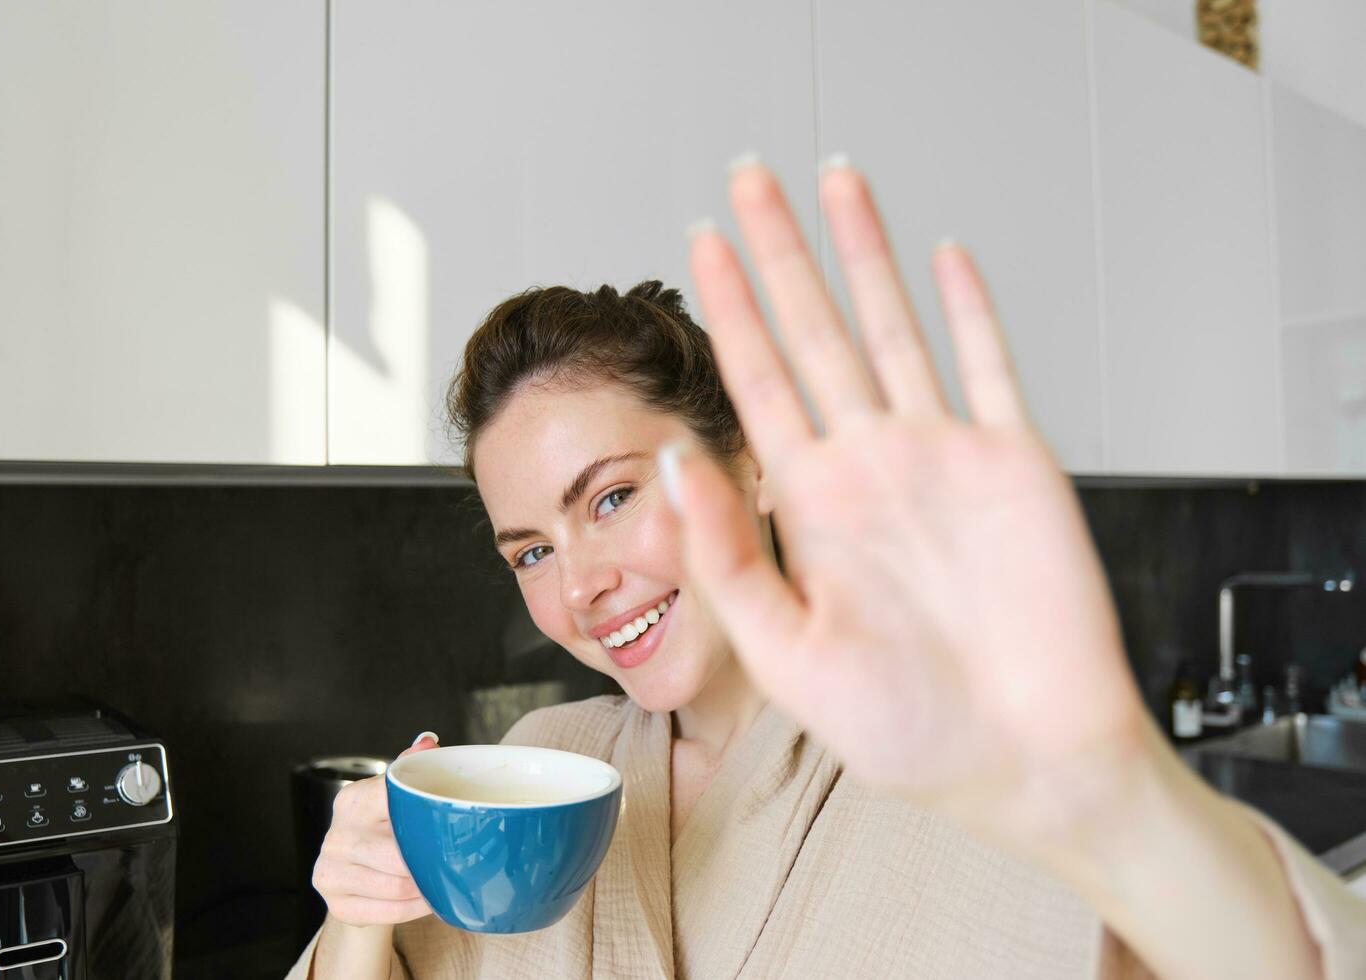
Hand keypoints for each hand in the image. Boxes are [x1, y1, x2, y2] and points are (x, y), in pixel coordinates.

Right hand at [312, 733, 437, 925]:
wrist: (351, 873)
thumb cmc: (380, 828)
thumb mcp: (392, 796)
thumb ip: (409, 769)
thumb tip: (428, 742)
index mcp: (353, 800)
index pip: (393, 803)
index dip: (424, 817)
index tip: (450, 825)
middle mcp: (336, 835)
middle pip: (396, 855)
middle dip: (428, 861)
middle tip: (456, 863)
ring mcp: (331, 870)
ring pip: (395, 886)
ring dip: (425, 888)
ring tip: (444, 882)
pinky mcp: (336, 903)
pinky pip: (388, 912)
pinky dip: (414, 909)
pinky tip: (427, 901)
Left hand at [672, 160, 1149, 847]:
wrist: (1026, 762)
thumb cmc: (911, 732)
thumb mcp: (787, 655)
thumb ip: (728, 557)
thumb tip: (671, 466)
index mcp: (810, 506)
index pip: (755, 382)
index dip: (726, 310)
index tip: (694, 245)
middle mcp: (869, 466)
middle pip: (814, 330)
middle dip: (780, 251)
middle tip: (748, 177)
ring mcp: (942, 456)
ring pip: (894, 326)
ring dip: (865, 251)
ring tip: (835, 179)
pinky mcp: (1014, 462)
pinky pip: (989, 365)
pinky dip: (969, 310)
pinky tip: (943, 257)